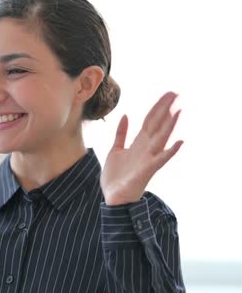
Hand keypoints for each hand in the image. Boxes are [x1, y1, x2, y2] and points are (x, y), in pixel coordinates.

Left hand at [101, 91, 183, 205]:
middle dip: (165, 109)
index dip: (158, 107)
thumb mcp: (115, 150)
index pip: (150, 121)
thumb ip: (121, 134)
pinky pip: (160, 159)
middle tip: (176, 94)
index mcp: (138, 143)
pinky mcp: (147, 170)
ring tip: (178, 112)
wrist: (113, 198)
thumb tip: (126, 116)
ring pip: (160, 139)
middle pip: (157, 125)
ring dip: (169, 126)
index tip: (168, 94)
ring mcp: (147, 159)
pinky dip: (170, 151)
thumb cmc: (116, 177)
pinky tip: (179, 142)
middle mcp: (145, 149)